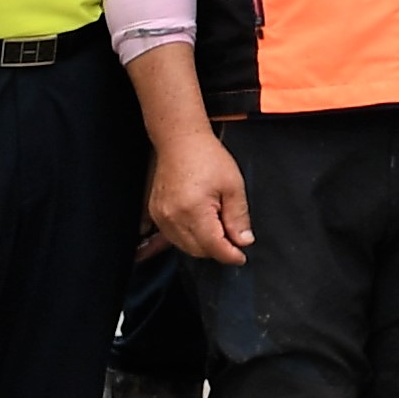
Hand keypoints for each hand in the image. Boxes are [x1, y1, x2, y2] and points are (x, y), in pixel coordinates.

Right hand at [148, 120, 252, 264]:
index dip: (230, 255)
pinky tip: (200, 223)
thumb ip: (238, 218)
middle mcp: (172, 218)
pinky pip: (172, 237)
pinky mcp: (155, 214)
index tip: (241, 256)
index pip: (213, 247)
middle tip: (233, 235)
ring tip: (216, 223)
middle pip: (198, 251)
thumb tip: (243, 241)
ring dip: (203, 244)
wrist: (181, 141)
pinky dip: (189, 237)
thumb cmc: (207, 157)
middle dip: (218, 249)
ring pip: (185, 247)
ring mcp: (161, 217)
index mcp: (193, 210)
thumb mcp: (233, 186)